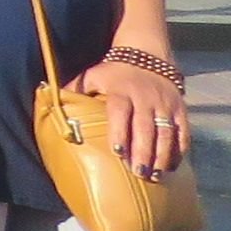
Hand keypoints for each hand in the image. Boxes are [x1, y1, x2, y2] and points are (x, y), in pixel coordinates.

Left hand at [77, 57, 186, 179]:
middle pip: (146, 126)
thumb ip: (75, 89)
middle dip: (143, 151)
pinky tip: (172, 166)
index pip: (121, 111)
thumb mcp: (93, 75)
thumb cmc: (113, 72)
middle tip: (138, 173)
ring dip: (162, 155)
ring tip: (156, 176)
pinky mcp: (180, 109)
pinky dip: (179, 150)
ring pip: (166, 132)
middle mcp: (146, 98)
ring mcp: (165, 104)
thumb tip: (47, 98)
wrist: (148, 55)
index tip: (118, 151)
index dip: (120, 131)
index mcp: (122, 91)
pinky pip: (183, 131)